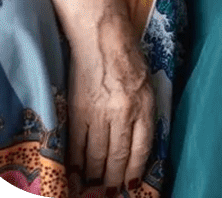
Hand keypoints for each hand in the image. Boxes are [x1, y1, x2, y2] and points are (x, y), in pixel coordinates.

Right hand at [64, 13, 153, 193]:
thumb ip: (142, 111)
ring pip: (97, 154)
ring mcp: (99, 113)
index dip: (135, 169)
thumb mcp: (146, 84)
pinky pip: (77, 143)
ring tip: (93, 190)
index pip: (141, 147)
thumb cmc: (128, 58)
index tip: (130, 185)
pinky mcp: (78, 110)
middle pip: (118, 156)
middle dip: (114, 179)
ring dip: (95, 176)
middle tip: (109, 194)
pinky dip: (76, 162)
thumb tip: (135, 140)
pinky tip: (76, 173)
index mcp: (144, 105)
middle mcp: (123, 113)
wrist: (102, 39)